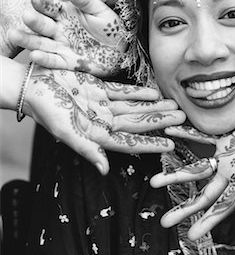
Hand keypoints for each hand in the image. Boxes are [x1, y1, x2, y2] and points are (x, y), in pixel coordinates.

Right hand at [9, 0, 126, 77]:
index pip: (51, 7)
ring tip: (14, 35)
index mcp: (66, 13)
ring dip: (28, 39)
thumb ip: (87, 1)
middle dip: (34, 20)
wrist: (121, 51)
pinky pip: (53, 60)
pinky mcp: (66, 62)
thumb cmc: (111, 28)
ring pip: (41, 42)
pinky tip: (34, 55)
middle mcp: (59, 29)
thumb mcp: (101, 12)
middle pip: (43, 24)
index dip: (44, 2)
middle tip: (26, 15)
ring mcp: (61, 46)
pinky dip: (44, 58)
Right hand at [24, 67, 185, 173]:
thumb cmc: (45, 109)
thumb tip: (104, 170)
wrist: (32, 83)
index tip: (170, 144)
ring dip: (154, 107)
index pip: (129, 142)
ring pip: (134, 107)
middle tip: (182, 119)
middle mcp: (102, 121)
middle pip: (137, 123)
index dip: (150, 144)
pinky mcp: (99, 89)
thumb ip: (86, 149)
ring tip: (174, 106)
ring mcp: (102, 105)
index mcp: (96, 135)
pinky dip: (138, 92)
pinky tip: (154, 93)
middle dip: (159, 121)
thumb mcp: (64, 131)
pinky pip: (123, 92)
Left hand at [150, 111, 234, 239]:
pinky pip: (203, 138)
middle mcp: (233, 173)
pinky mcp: (228, 140)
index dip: (209, 220)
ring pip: (198, 168)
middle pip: (205, 194)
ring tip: (154, 182)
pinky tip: (171, 134)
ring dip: (177, 174)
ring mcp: (228, 157)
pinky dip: (187, 135)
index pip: (225, 205)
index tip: (191, 235)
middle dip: (186, 208)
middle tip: (165, 221)